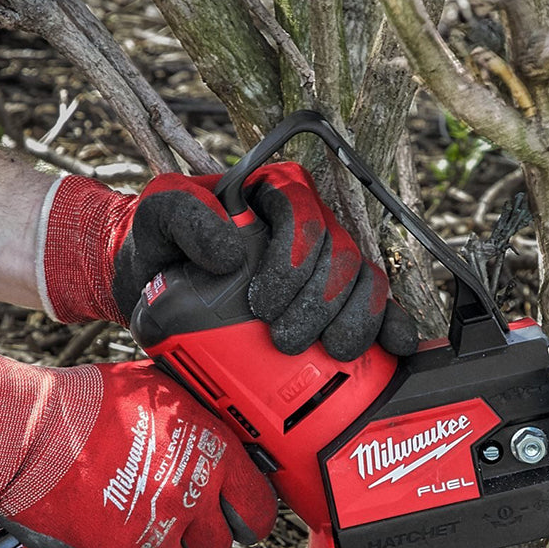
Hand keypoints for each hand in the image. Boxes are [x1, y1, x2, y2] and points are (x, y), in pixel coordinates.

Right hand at [0, 342, 277, 547]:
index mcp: (211, 453)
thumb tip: (218, 432)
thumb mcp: (159, 390)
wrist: (29, 432)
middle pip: (217, 546)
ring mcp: (157, 532)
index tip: (236, 516)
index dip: (247, 515)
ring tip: (125, 511)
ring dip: (155, 546)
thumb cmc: (87, 405)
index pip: (258, 508)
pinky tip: (101, 528)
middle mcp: (191, 496)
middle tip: (172, 515)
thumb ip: (197, 420)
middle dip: (198, 534)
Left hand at [40, 166, 417, 360]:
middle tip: (284, 341)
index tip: (261, 305)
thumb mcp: (157, 215)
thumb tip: (231, 250)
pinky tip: (393, 348)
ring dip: (354, 320)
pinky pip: (377, 309)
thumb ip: (184, 214)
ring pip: (364, 283)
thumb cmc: (159, 242)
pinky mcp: (335, 302)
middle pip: (341, 256)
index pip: (304, 216)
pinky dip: (389, 327)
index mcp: (275, 194)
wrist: (155, 284)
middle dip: (320, 303)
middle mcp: (310, 227)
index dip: (295, 260)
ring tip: (327, 353)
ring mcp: (327, 266)